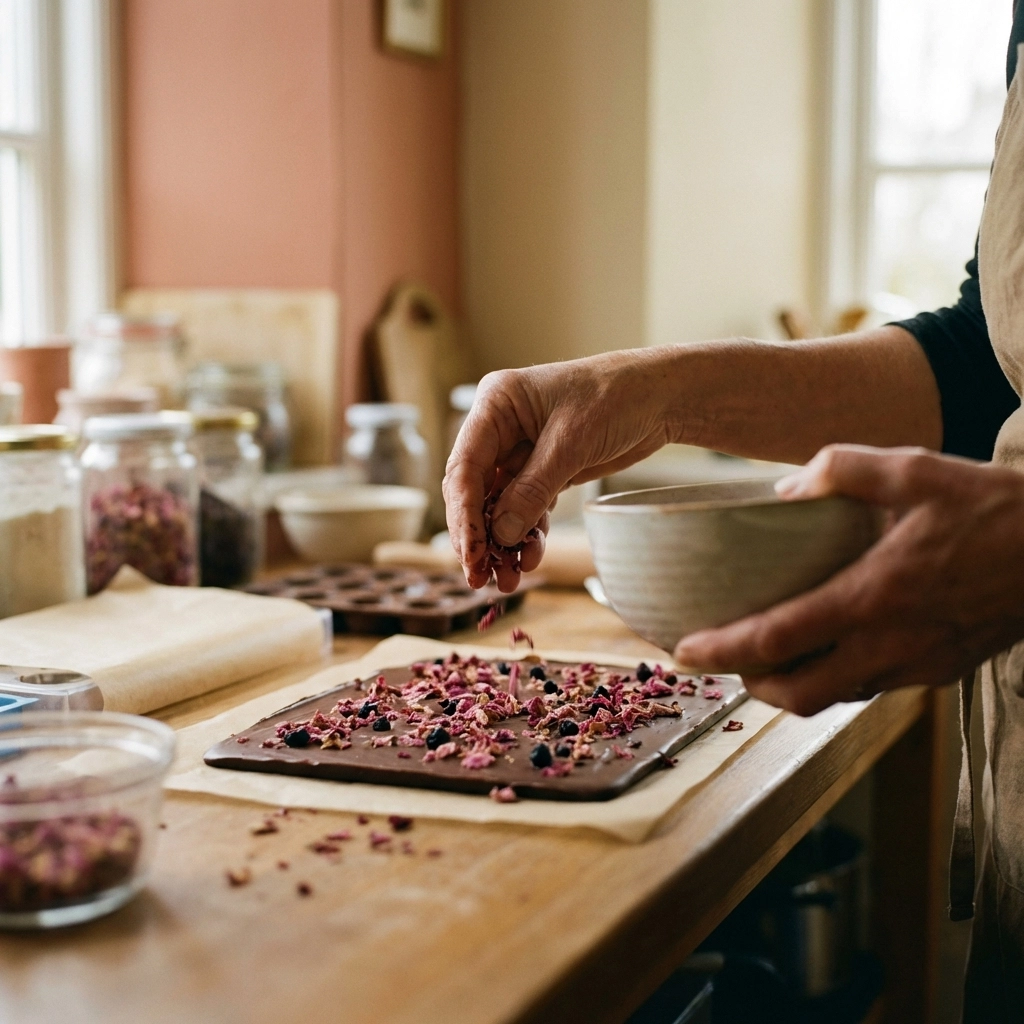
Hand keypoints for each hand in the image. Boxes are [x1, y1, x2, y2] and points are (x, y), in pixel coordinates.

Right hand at [444, 350, 676, 590]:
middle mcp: (499, 428)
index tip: (471, 553)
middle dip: (479, 536)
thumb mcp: (572, 442)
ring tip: (511, 580)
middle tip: (481, 577)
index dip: (464, 514)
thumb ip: (534, 488)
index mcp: (495, 404)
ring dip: (503, 544)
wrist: (659, 397)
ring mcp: (520, 451)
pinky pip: (525, 509)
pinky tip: (532, 558)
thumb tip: (501, 534)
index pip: (465, 466)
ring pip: (499, 506)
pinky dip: (528, 535)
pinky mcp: (542, 471)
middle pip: (474, 490)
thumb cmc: (616, 397)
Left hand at [673, 444, 1023, 715]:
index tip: (682, 651)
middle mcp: (891, 644)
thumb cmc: (993, 508)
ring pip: (835, 699)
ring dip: (790, 687)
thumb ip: (840, 469)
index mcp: (875, 595)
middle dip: (748, 686)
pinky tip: (827, 649)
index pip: (779, 638)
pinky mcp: (940, 671)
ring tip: (762, 659)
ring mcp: (918, 665)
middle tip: (719, 661)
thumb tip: (785, 489)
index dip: (723, 651)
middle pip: (798, 694)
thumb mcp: (914, 468)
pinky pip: (870, 688)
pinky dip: (834, 680)